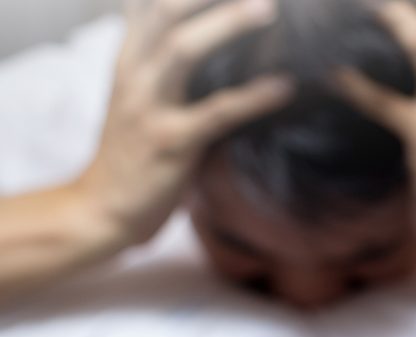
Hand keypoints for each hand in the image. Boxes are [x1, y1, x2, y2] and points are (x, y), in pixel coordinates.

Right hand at [77, 0, 291, 246]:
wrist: (101, 209)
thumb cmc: (129, 153)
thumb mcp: (134, 96)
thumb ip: (154, 58)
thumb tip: (171, 23)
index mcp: (127, 61)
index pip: (149, 6)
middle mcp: (134, 76)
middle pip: (164, 13)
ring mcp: (149, 108)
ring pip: (183, 51)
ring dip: (228, 25)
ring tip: (268, 10)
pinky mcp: (171, 143)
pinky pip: (217, 113)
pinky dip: (254, 97)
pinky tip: (285, 87)